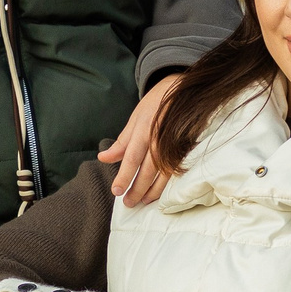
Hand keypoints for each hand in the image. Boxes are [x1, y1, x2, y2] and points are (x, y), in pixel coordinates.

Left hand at [98, 73, 182, 205]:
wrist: (182, 87)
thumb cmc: (155, 104)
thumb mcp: (134, 119)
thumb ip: (121, 142)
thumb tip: (103, 158)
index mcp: (143, 129)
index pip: (132, 158)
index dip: (124, 176)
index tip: (116, 192)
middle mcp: (159, 136)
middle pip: (148, 169)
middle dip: (137, 189)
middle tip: (128, 204)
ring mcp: (175, 142)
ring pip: (164, 172)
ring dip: (153, 190)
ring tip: (143, 201)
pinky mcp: (187, 146)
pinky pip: (177, 169)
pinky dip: (168, 183)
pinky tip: (161, 193)